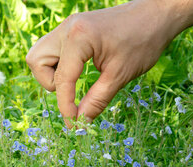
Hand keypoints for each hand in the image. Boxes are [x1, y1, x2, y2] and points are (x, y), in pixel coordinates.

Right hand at [25, 0, 185, 125]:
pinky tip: (78, 72)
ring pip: (40, 54)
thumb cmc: (143, 41)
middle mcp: (67, 28)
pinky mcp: (72, 29)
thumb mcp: (120, 76)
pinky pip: (52, 49)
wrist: (155, 15)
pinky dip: (59, 65)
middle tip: (72, 92)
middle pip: (37, 61)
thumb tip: (81, 122)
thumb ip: (97, 100)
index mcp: (79, 38)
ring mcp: (67, 27)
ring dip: (51, 73)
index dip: (66, 106)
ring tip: (74, 82)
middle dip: (50, 83)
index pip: (62, 79)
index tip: (74, 125)